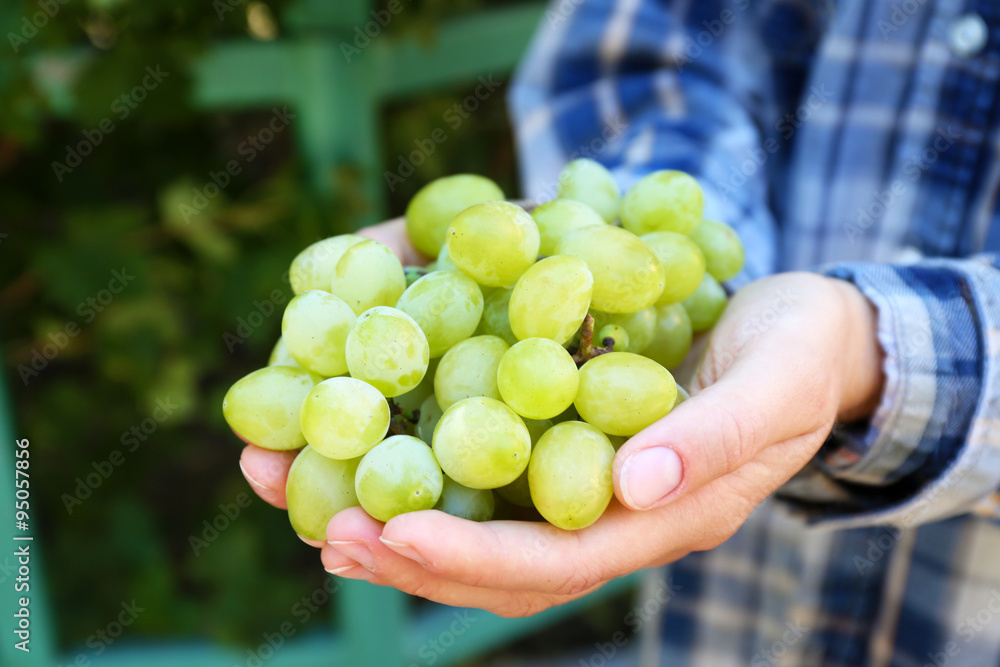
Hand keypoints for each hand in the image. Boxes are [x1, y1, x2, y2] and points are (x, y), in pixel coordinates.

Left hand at [240, 223, 884, 615]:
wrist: (810, 336)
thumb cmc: (801, 355)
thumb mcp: (777, 384)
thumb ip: (713, 439)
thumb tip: (632, 486)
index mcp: (663, 519)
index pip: (555, 562)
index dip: (470, 557)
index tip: (385, 534)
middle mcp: (612, 516)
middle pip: (496, 562)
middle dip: (405, 552)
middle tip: (315, 527)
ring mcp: (585, 483)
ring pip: (478, 521)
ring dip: (391, 509)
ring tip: (303, 492)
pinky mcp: (566, 438)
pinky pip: (484, 468)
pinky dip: (420, 459)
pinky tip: (359, 440)